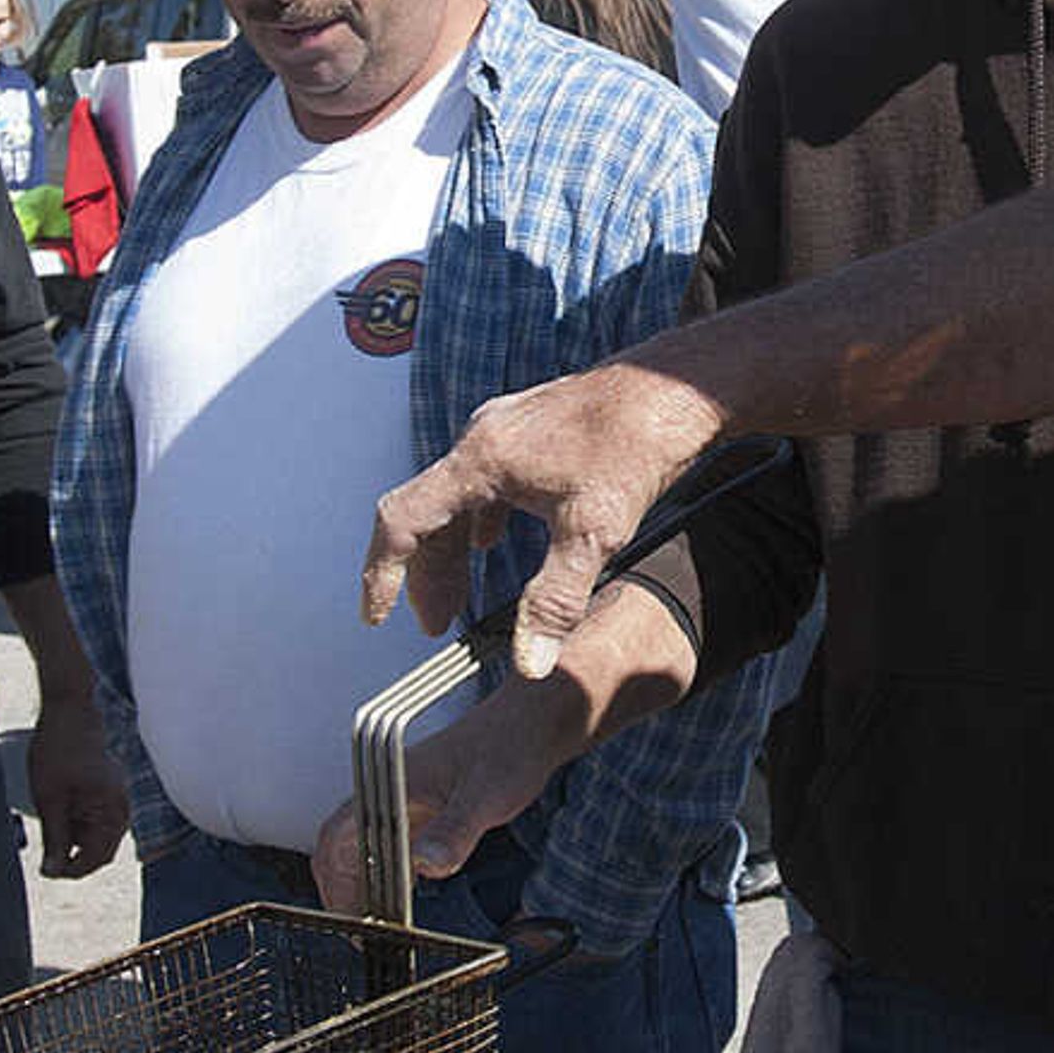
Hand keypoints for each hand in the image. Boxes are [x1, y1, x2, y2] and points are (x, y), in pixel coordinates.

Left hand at [25, 693, 129, 879]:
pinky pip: (95, 819)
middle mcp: (121, 808)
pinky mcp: (108, 792)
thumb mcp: (49, 800)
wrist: (68, 712)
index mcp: (112, 811)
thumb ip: (54, 839)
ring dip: (73, 837)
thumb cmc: (58, 751)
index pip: (95, 858)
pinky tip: (59, 807)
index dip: (70, 870)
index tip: (45, 870)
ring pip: (95, 835)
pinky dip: (77, 822)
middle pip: (98, 850)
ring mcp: (116, 799)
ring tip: (49, 818)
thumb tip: (52, 872)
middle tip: (43, 849)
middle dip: (72, 854)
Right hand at [312, 664, 592, 915]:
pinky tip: (401, 894)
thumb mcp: (485, 795)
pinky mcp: (420, 806)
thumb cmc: (510, 747)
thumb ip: (455, 831)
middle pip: (340, 845)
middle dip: (342, 891)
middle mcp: (388, 791)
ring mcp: (402, 799)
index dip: (334, 882)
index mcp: (389, 784)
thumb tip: (426, 867)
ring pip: (361, 845)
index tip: (348, 922)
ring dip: (360, 883)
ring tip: (376, 923)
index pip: (337, 836)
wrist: (533, 723)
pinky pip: (387, 842)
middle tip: (360, 934)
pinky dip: (384, 871)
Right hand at [362, 362, 724, 675]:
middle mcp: (483, 438)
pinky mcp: (530, 430)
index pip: (403, 518)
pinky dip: (478, 522)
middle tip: (435, 625)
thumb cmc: (638, 444)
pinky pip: (484, 482)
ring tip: (456, 599)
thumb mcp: (596, 531)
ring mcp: (506, 430)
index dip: (383, 572)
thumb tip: (528, 664)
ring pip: (457, 498)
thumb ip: (555, 600)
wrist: (676, 388)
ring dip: (452, 551)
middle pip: (428, 513)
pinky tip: (494, 545)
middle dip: (425, 574)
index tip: (377, 616)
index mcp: (482, 459)